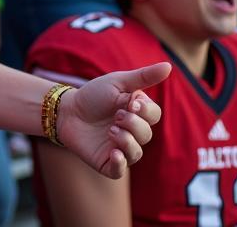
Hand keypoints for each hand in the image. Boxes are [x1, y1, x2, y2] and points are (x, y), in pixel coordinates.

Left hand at [55, 62, 169, 178]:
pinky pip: (120, 170)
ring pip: (136, 152)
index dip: (145, 111)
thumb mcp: (118, 82)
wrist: (67, 110)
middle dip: (133, 124)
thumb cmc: (94, 95)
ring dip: (125, 140)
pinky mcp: (107, 162)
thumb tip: (170, 65)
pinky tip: (113, 152)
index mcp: (137, 113)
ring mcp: (121, 148)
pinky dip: (119, 162)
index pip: (154, 116)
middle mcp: (133, 133)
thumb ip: (144, 76)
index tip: (130, 103)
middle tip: (116, 115)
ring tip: (110, 130)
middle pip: (147, 134)